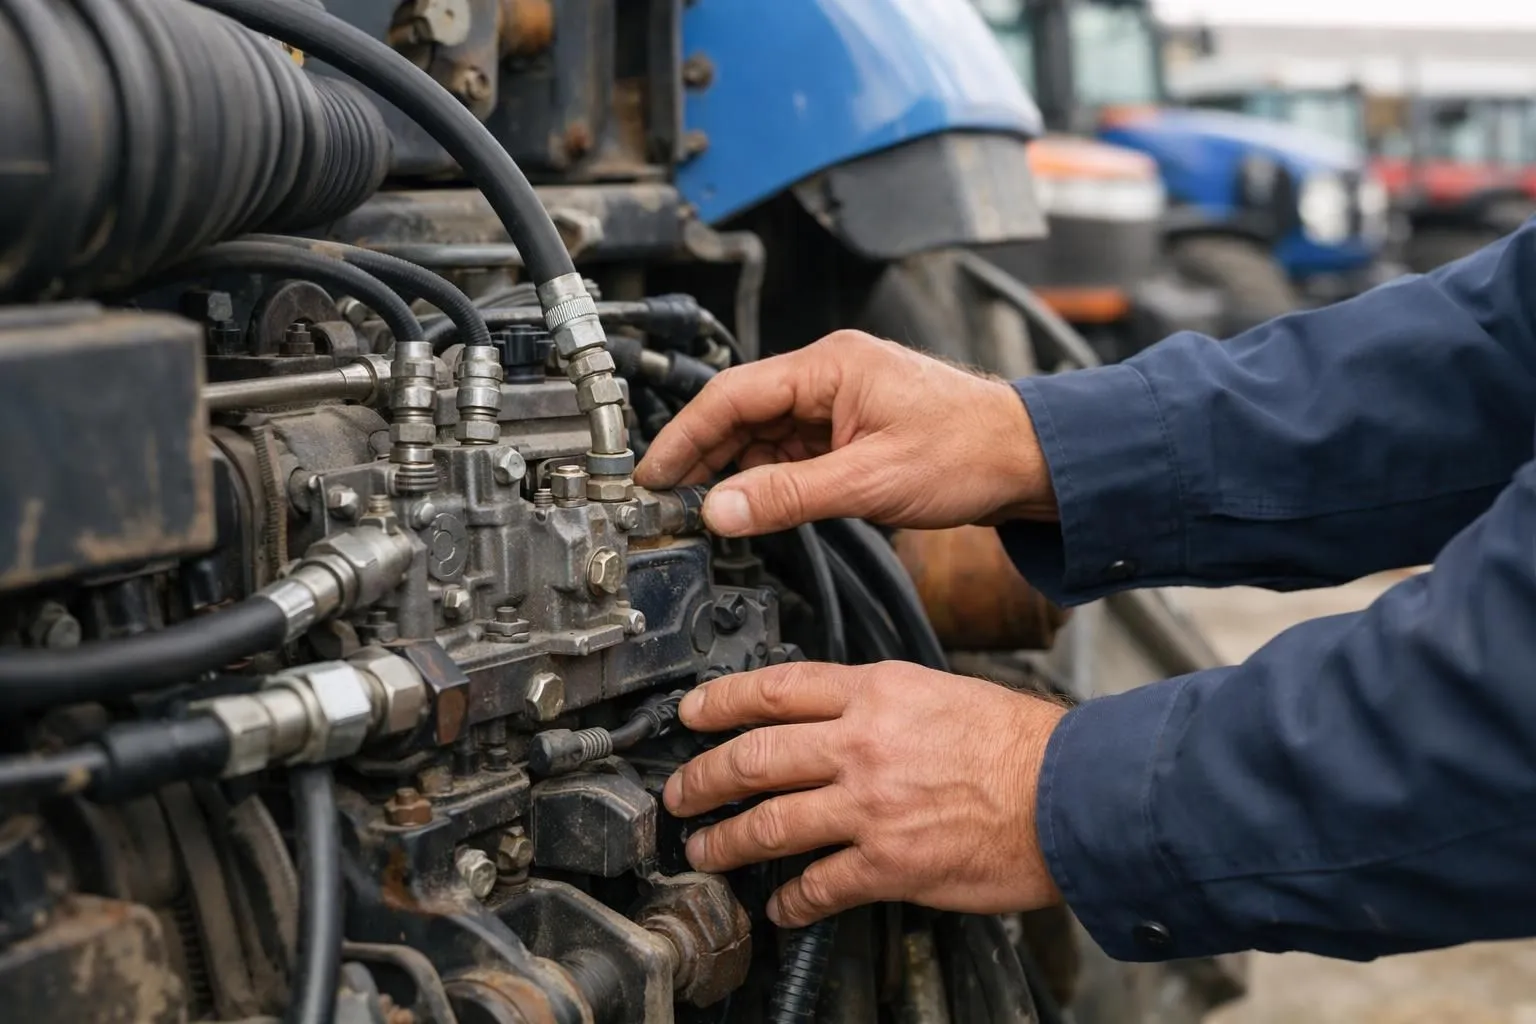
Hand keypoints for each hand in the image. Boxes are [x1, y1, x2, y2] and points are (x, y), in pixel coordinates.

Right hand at [635, 331, 1056, 536]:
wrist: (1030, 460)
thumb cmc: (970, 451)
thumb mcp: (870, 482)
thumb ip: (789, 497)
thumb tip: (721, 509)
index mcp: (830, 367)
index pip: (733, 395)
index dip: (684, 436)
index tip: (652, 473)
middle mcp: (830, 375)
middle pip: (742, 412)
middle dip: (703, 456)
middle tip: (667, 500)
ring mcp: (841, 402)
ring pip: (765, 434)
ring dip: (735, 471)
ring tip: (705, 510)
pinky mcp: (853, 428)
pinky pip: (794, 450)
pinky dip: (769, 478)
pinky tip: (754, 505)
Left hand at [662, 661, 1067, 926]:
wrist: (1071, 793)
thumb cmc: (1019, 744)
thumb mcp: (939, 691)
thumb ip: (879, 702)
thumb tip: (835, 715)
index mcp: (876, 692)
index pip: (775, 689)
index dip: (719, 702)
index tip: (692, 714)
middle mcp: (862, 743)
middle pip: (754, 757)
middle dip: (702, 779)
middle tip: (680, 794)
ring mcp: (871, 805)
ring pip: (770, 823)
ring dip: (727, 842)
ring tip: (706, 852)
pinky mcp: (889, 863)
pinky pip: (818, 885)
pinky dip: (790, 899)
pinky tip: (780, 906)